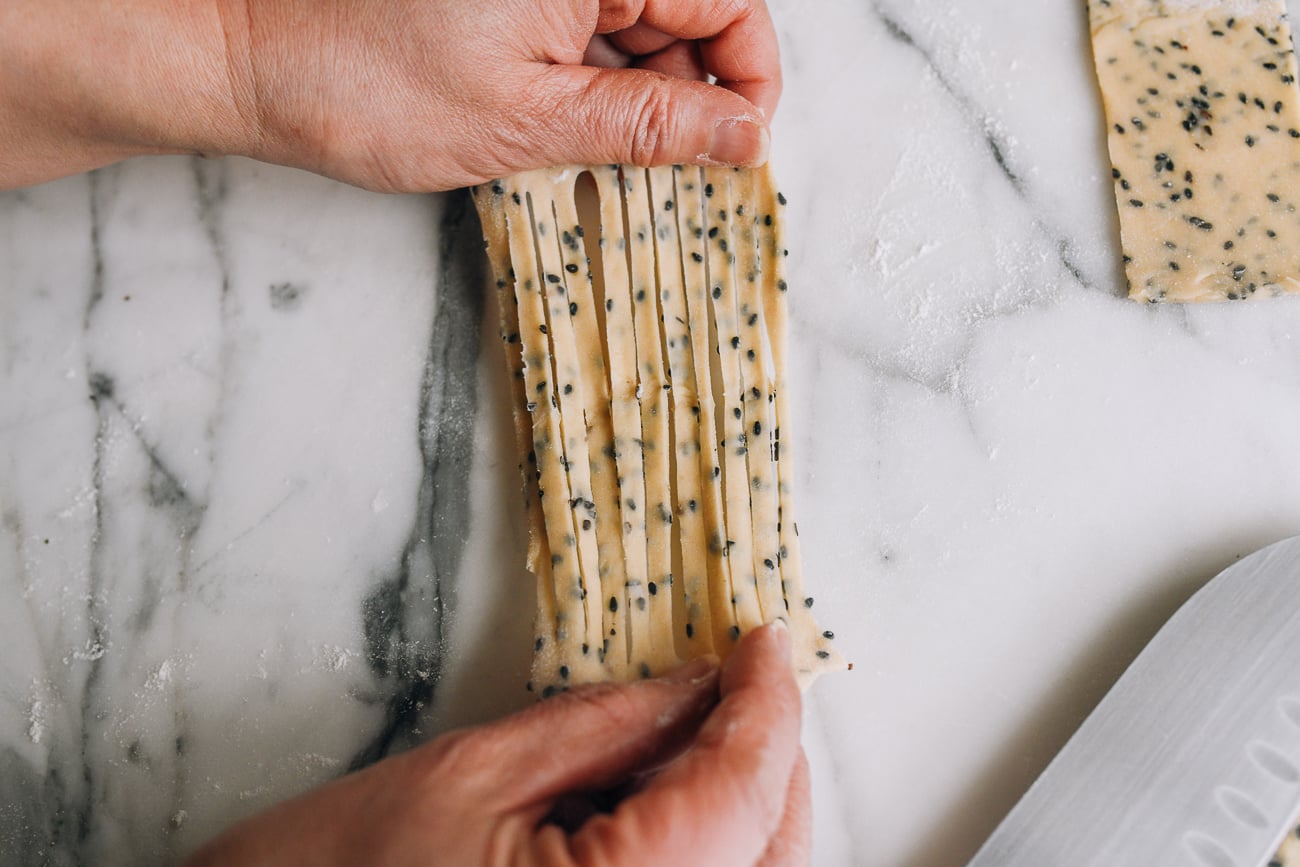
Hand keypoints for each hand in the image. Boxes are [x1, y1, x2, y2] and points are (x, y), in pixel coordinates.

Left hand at [0, 0, 780, 190]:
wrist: (249, 60)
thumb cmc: (368, 85)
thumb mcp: (533, 121)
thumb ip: (653, 123)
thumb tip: (743, 135)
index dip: (749, 78)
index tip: (739, 147)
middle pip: (686, 5)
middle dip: (689, 88)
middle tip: (667, 167)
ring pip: (637, 18)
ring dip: (639, 89)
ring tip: (599, 150)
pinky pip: (586, 22)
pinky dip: (594, 76)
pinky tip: (571, 122)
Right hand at [185, 622, 808, 866]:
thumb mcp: (472, 774)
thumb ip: (604, 725)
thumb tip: (694, 682)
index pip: (745, 789)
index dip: (766, 703)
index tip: (767, 640)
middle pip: (770, 847)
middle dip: (768, 754)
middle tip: (744, 676)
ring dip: (747, 802)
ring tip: (711, 725)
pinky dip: (712, 846)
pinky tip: (675, 794)